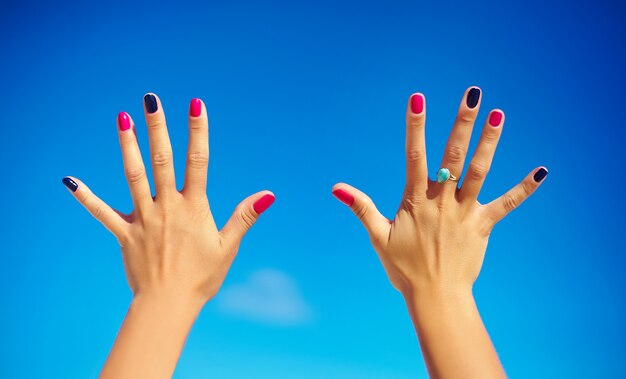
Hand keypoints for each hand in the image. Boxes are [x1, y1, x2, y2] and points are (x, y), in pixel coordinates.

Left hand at [62, 94, 274, 303]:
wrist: (168, 304)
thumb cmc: (202, 277)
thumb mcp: (228, 246)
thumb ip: (245, 216)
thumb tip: (268, 194)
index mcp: (194, 207)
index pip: (198, 161)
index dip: (198, 131)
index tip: (196, 104)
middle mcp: (167, 206)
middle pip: (161, 160)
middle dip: (157, 127)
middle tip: (150, 99)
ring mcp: (143, 218)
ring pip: (133, 176)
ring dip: (128, 146)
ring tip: (122, 119)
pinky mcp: (124, 233)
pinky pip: (102, 213)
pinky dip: (86, 197)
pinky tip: (70, 180)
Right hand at [332, 87, 546, 295]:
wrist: (436, 296)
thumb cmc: (404, 268)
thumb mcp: (378, 236)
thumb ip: (361, 208)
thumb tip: (337, 188)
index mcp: (416, 201)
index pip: (415, 156)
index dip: (416, 126)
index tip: (417, 99)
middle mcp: (443, 201)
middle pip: (453, 155)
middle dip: (462, 123)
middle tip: (472, 94)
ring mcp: (465, 212)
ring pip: (479, 171)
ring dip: (489, 142)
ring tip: (499, 114)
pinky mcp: (483, 225)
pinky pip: (507, 204)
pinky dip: (523, 188)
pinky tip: (541, 171)